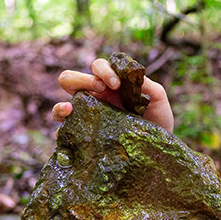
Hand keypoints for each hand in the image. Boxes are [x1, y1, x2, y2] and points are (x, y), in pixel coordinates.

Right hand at [53, 57, 174, 131]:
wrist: (160, 152)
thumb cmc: (159, 122)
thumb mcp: (157, 99)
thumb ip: (146, 83)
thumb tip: (129, 74)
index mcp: (110, 86)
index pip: (97, 67)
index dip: (103, 71)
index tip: (117, 84)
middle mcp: (94, 100)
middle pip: (70, 80)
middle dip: (80, 80)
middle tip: (99, 89)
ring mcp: (86, 120)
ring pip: (61, 108)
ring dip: (61, 107)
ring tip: (70, 110)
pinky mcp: (83, 141)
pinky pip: (64, 135)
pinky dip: (62, 133)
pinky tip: (70, 135)